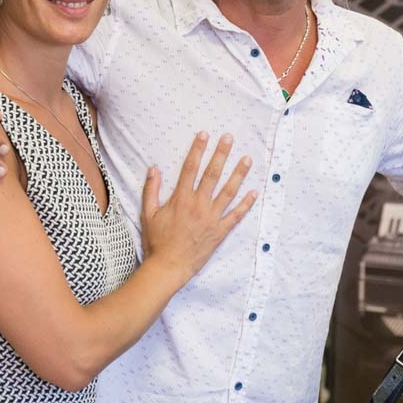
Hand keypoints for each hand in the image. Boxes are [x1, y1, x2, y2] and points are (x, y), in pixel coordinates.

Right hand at [140, 132, 257, 281]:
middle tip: (229, 138)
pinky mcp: (220, 232)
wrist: (168, 267)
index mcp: (181, 199)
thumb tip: (153, 168)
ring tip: (247, 158)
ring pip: (228, 192)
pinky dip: (246, 204)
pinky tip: (254, 192)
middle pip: (212, 174)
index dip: (198, 149)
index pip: (190, 168)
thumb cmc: (156, 241)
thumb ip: (151, 190)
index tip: (204, 134)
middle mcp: (198, 205)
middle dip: (221, 154)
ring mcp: (211, 218)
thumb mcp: (148, 214)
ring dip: (238, 174)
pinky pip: (236, 216)